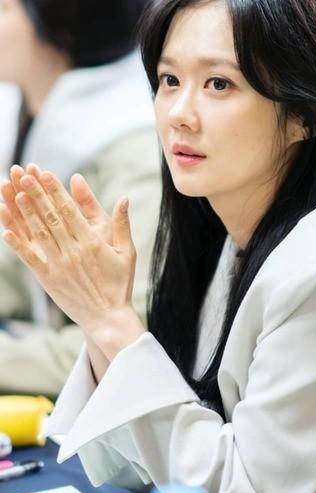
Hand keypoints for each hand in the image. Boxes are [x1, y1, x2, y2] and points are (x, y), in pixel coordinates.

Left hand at [1, 170, 142, 352]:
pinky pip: (31, 259)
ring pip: (39, 234)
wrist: (107, 317)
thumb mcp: (127, 252)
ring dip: (26, 214)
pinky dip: (18, 246)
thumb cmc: (119, 284)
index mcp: (92, 243)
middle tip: (25, 177)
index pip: (70, 211)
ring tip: (14, 195)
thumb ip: (122, 224)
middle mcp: (73, 252)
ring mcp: (59, 266)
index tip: (46, 174)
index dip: (56, 192)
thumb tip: (124, 199)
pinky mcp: (48, 279)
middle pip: (51, 218)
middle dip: (37, 196)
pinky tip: (6, 232)